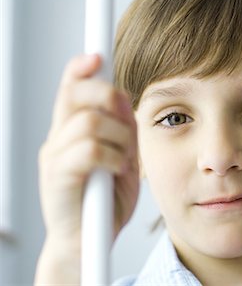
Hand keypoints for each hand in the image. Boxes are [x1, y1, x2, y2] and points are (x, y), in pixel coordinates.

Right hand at [36, 54, 138, 282]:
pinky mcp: (59, 179)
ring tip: (125, 159)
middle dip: (110, 98)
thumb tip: (124, 100)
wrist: (91, 242)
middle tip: (128, 123)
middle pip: (78, 95)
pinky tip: (118, 171)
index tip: (98, 57)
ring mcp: (55, 159)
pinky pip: (90, 151)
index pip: (71, 89)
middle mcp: (58, 140)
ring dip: (119, 137)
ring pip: (89, 122)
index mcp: (73, 132)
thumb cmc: (107, 200)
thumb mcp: (122, 158)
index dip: (82, 69)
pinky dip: (113, 157)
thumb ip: (122, 130)